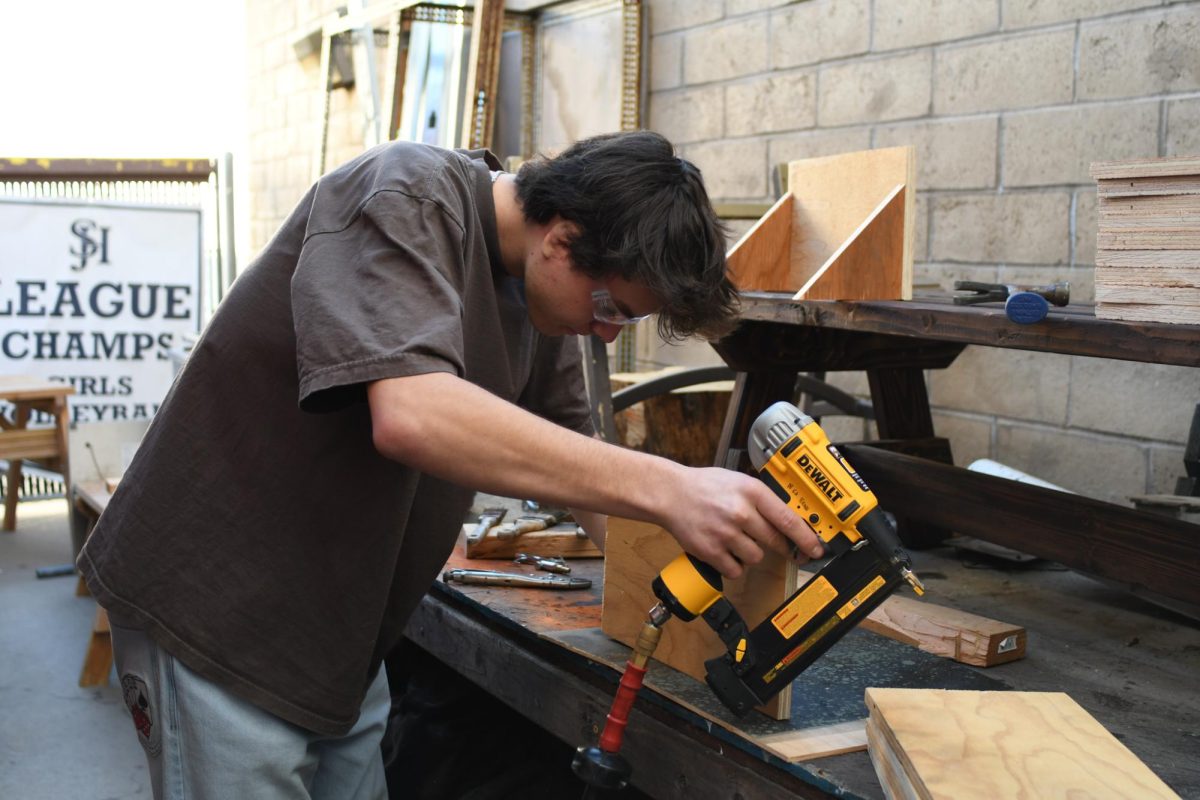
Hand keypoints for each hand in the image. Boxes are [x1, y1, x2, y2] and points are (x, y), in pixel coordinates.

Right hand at [657, 466, 823, 578]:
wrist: (670, 494)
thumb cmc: (705, 487)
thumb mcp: (738, 482)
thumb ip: (762, 500)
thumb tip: (790, 521)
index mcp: (751, 492)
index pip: (789, 520)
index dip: (807, 538)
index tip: (816, 549)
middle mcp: (740, 513)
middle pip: (775, 541)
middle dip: (780, 547)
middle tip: (779, 546)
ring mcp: (726, 534)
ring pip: (756, 557)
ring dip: (750, 553)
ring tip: (735, 538)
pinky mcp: (711, 551)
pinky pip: (736, 570)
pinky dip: (733, 564)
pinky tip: (724, 550)